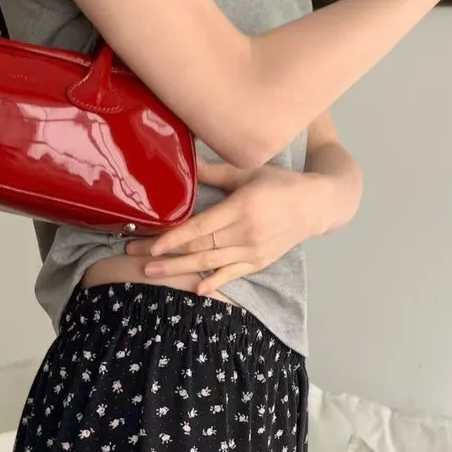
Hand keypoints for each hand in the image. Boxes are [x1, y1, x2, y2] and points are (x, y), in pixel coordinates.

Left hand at [127, 161, 341, 296]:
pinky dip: (214, 282)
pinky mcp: (259, 262)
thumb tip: (186, 161)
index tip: (151, 244)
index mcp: (241, 208)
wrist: (316, 206)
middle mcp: (246, 233)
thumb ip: (216, 170)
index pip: (201, 227)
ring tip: (151, 273)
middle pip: (199, 247)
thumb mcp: (249, 170)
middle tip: (135, 257)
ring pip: (210, 263)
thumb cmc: (280, 184)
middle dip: (165, 254)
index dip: (174, 237)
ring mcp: (253, 251)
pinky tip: (195, 289)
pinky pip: (232, 275)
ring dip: (179, 270)